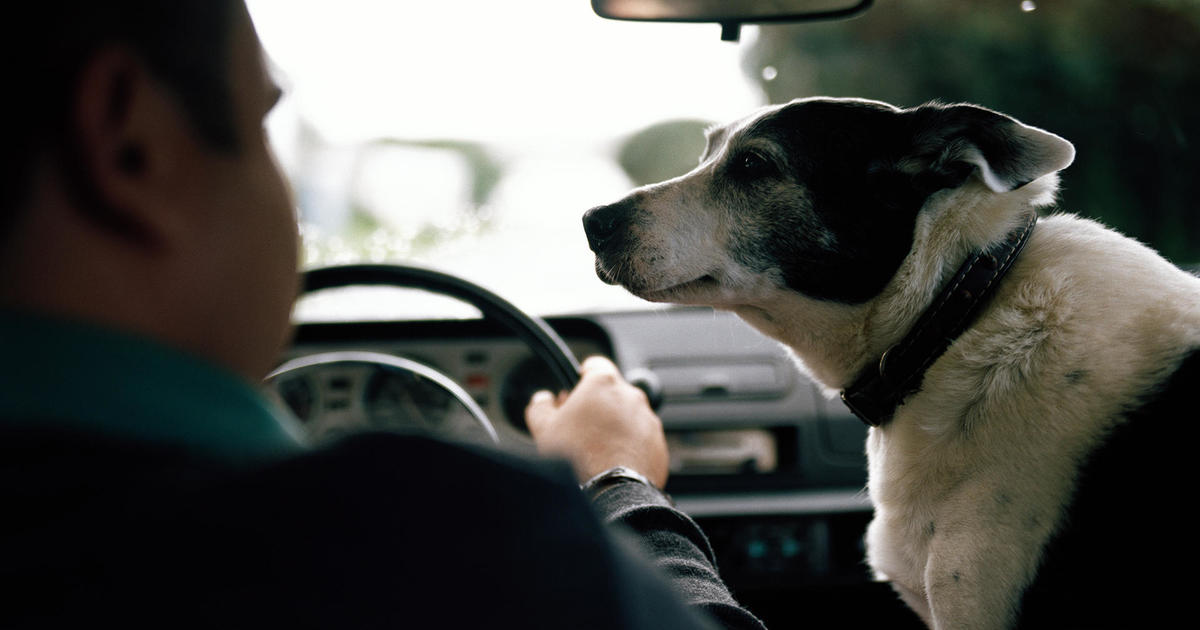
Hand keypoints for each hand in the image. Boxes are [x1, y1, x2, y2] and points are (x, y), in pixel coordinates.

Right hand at [525, 356, 668, 487]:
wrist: (610, 493)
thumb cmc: (578, 457)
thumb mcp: (545, 428)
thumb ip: (541, 406)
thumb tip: (542, 400)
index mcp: (604, 383)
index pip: (595, 364)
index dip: (582, 376)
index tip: (576, 390)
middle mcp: (632, 396)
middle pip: (613, 391)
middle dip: (598, 405)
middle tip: (581, 424)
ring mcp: (649, 420)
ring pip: (629, 415)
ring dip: (615, 425)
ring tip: (597, 449)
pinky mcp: (659, 444)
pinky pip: (642, 438)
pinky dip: (630, 445)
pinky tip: (613, 462)